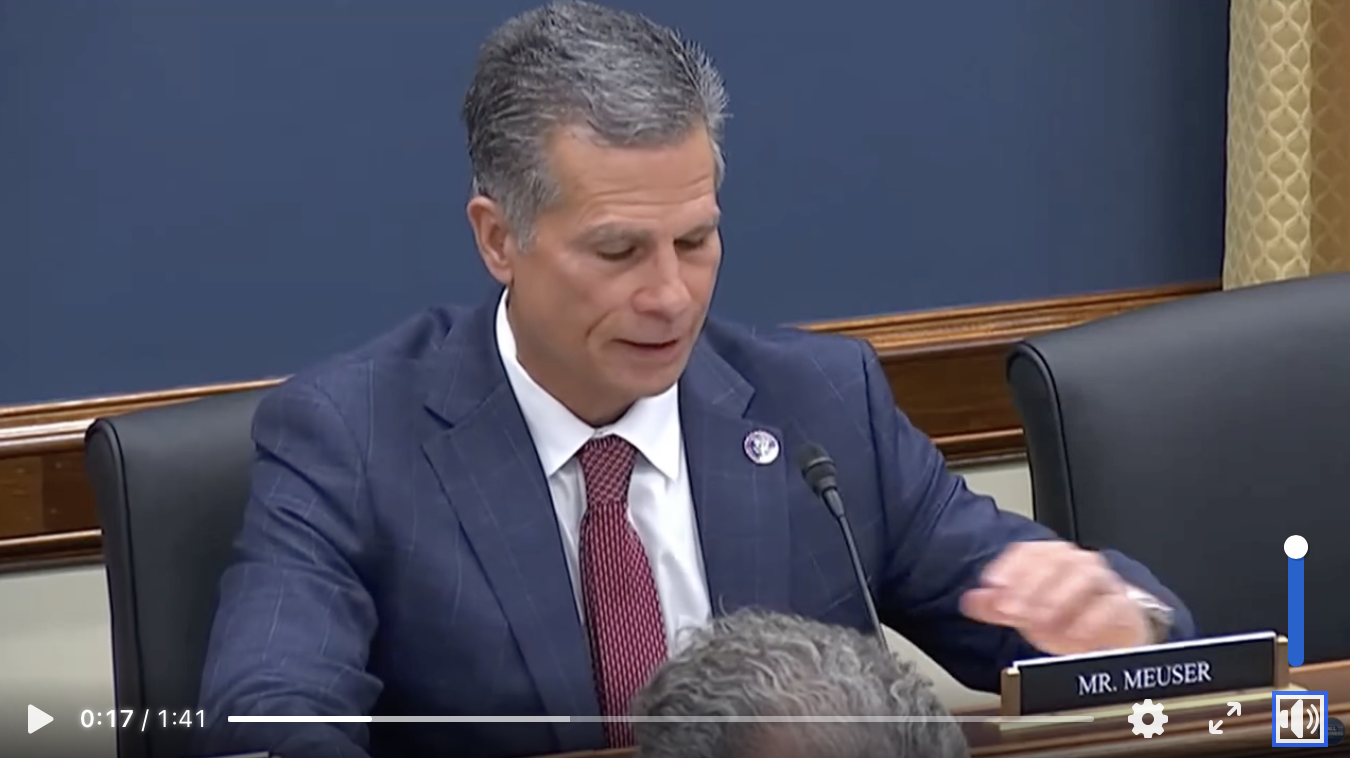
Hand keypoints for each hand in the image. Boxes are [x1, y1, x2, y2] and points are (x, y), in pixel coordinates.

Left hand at [959, 541, 1151, 655]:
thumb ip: (996, 605)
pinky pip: (1111, 605)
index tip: (992, 585)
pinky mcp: (1123, 607)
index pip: (1029, 551)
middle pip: (1055, 561)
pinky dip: (1091, 619)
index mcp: (1051, 559)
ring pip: (1084, 576)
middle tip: (1012, 611)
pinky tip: (1073, 633)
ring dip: (1057, 598)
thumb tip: (970, 601)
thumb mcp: (1026, 612)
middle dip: (1029, 586)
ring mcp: (1103, 583)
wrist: (1111, 633)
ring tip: (1039, 621)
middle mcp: (1078, 564)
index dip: (1009, 567)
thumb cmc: (1066, 617)